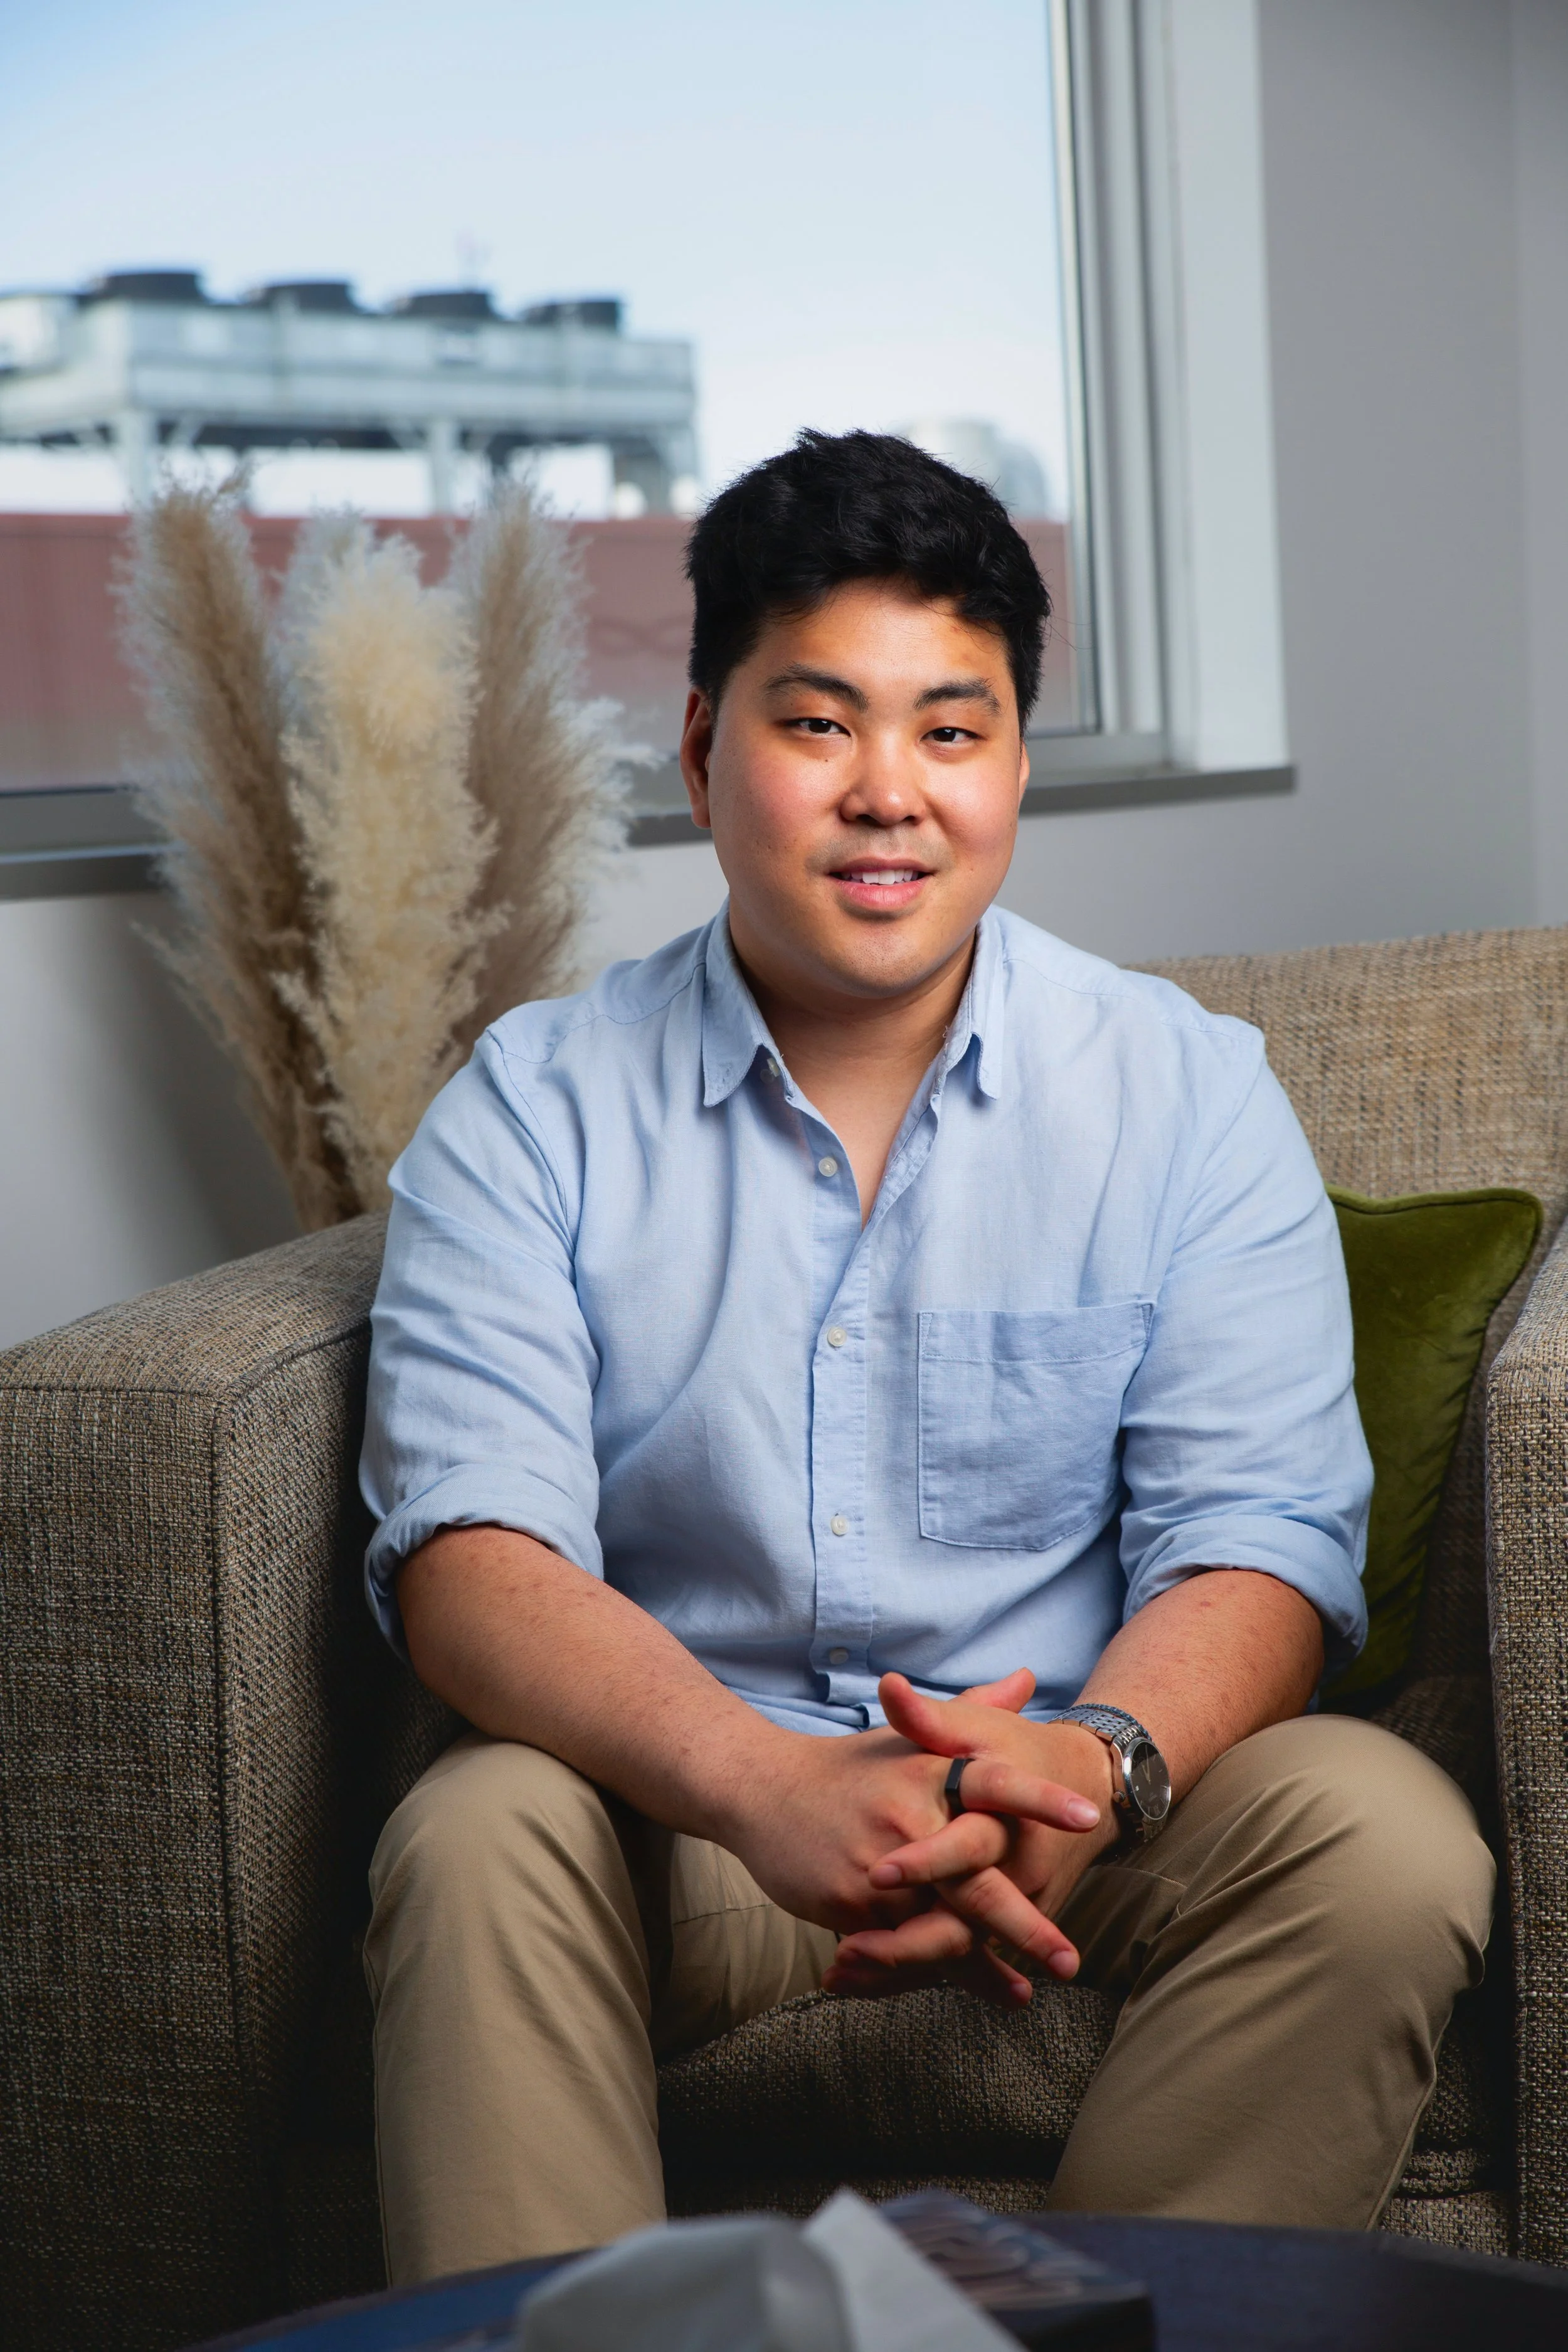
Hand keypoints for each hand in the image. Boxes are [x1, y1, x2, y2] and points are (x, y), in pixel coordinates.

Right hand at [719, 1671, 1103, 1959]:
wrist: (762, 1790)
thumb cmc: (851, 1766)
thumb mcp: (910, 1735)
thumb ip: (975, 1711)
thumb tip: (1028, 1678)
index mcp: (930, 1771)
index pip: (995, 1783)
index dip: (1040, 1798)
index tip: (1088, 1816)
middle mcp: (909, 1818)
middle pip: (976, 1880)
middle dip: (1023, 1924)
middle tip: (1069, 1959)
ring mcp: (878, 1865)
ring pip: (940, 1926)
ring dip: (983, 1966)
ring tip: (1025, 1993)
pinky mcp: (851, 1903)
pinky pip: (900, 1944)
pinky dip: (931, 1969)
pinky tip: (962, 1989)